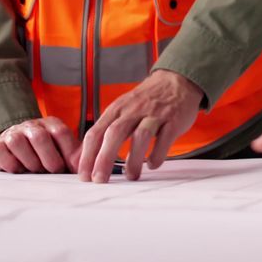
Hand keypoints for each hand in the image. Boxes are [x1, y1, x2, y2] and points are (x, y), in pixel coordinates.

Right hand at [0, 117, 79, 174]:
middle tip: (54, 171)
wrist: (18, 150)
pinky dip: (9, 164)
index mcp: (51, 124)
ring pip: (17, 142)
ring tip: (35, 170)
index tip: (71, 168)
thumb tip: (86, 165)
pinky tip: (18, 170)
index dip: (68, 152)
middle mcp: (31, 125)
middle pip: (39, 137)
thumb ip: (76, 156)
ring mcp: (13, 134)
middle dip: (49, 159)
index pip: (61, 133)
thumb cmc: (46, 154)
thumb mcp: (63, 152)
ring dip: (29, 161)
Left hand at [77, 70, 203, 182]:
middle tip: (99, 180)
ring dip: (133, 159)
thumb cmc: (146, 101)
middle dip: (104, 158)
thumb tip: (86, 158)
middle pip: (114, 134)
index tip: (83, 175)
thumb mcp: (122, 109)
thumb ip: (107, 130)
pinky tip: (152, 164)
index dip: (87, 155)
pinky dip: (157, 155)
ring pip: (140, 136)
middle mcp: (133, 110)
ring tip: (131, 176)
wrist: (177, 81)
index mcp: (116, 109)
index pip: (96, 132)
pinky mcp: (173, 120)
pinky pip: (165, 139)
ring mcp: (154, 114)